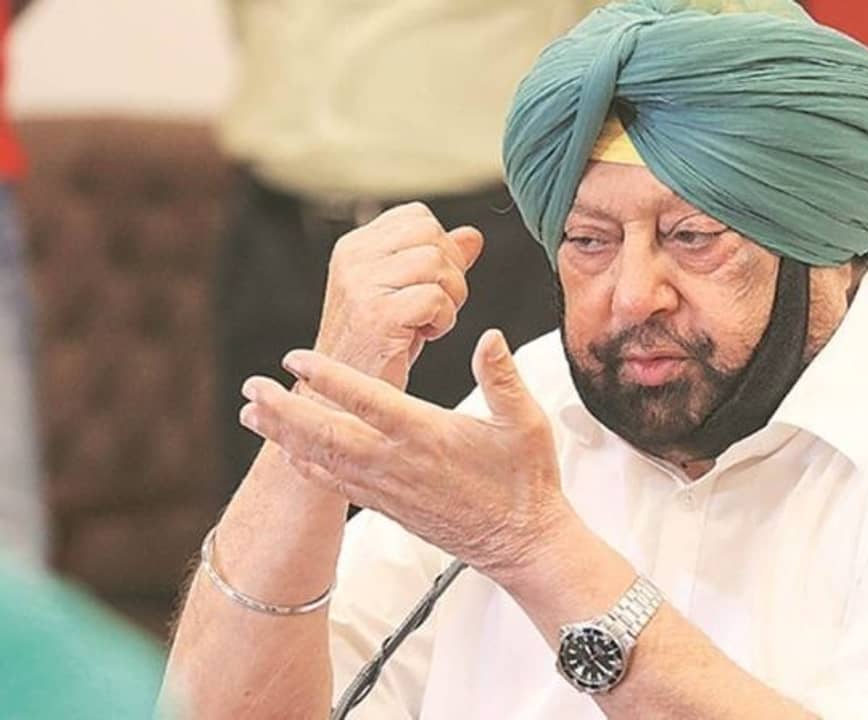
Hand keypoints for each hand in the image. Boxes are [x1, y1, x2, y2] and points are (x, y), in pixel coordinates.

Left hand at [238, 330, 571, 577]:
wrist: (522, 543)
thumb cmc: (526, 482)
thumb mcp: (526, 422)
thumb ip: (502, 378)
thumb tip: (489, 338)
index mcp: (429, 436)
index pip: (369, 401)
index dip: (330, 378)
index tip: (296, 358)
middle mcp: (399, 464)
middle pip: (329, 434)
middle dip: (287, 409)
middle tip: (253, 386)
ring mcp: (389, 489)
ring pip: (325, 460)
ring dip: (286, 435)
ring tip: (252, 414)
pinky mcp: (387, 507)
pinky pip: (337, 485)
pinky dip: (307, 467)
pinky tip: (288, 455)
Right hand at [314, 202, 482, 388]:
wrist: (343, 397)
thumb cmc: (378, 347)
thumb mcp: (407, 294)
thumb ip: (438, 261)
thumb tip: (472, 236)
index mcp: (356, 246)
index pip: (419, 217)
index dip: (439, 249)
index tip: (427, 284)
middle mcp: (354, 258)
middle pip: (432, 236)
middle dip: (449, 273)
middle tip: (432, 308)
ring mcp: (361, 284)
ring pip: (437, 264)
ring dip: (448, 299)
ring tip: (425, 323)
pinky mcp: (377, 314)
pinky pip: (435, 298)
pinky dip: (442, 321)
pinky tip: (422, 336)